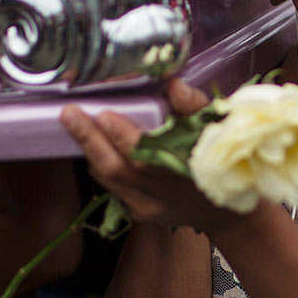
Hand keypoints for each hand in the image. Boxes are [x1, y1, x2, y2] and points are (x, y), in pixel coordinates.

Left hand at [60, 78, 248, 234]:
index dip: (122, 136)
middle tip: (69, 114)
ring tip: (74, 123)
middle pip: (115, 168)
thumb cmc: (222, 161)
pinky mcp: (139, 214)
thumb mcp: (218, 130)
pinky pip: (113, 187)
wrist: (228, 212)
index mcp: (183, 169)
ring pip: (109, 178)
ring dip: (91, 150)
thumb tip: (171, 83)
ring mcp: (147, 206)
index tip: (104, 115)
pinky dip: (102, 164)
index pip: (146, 154)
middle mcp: (161, 193)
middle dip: (89, 139)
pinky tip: (95, 146)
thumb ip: (193, 107)